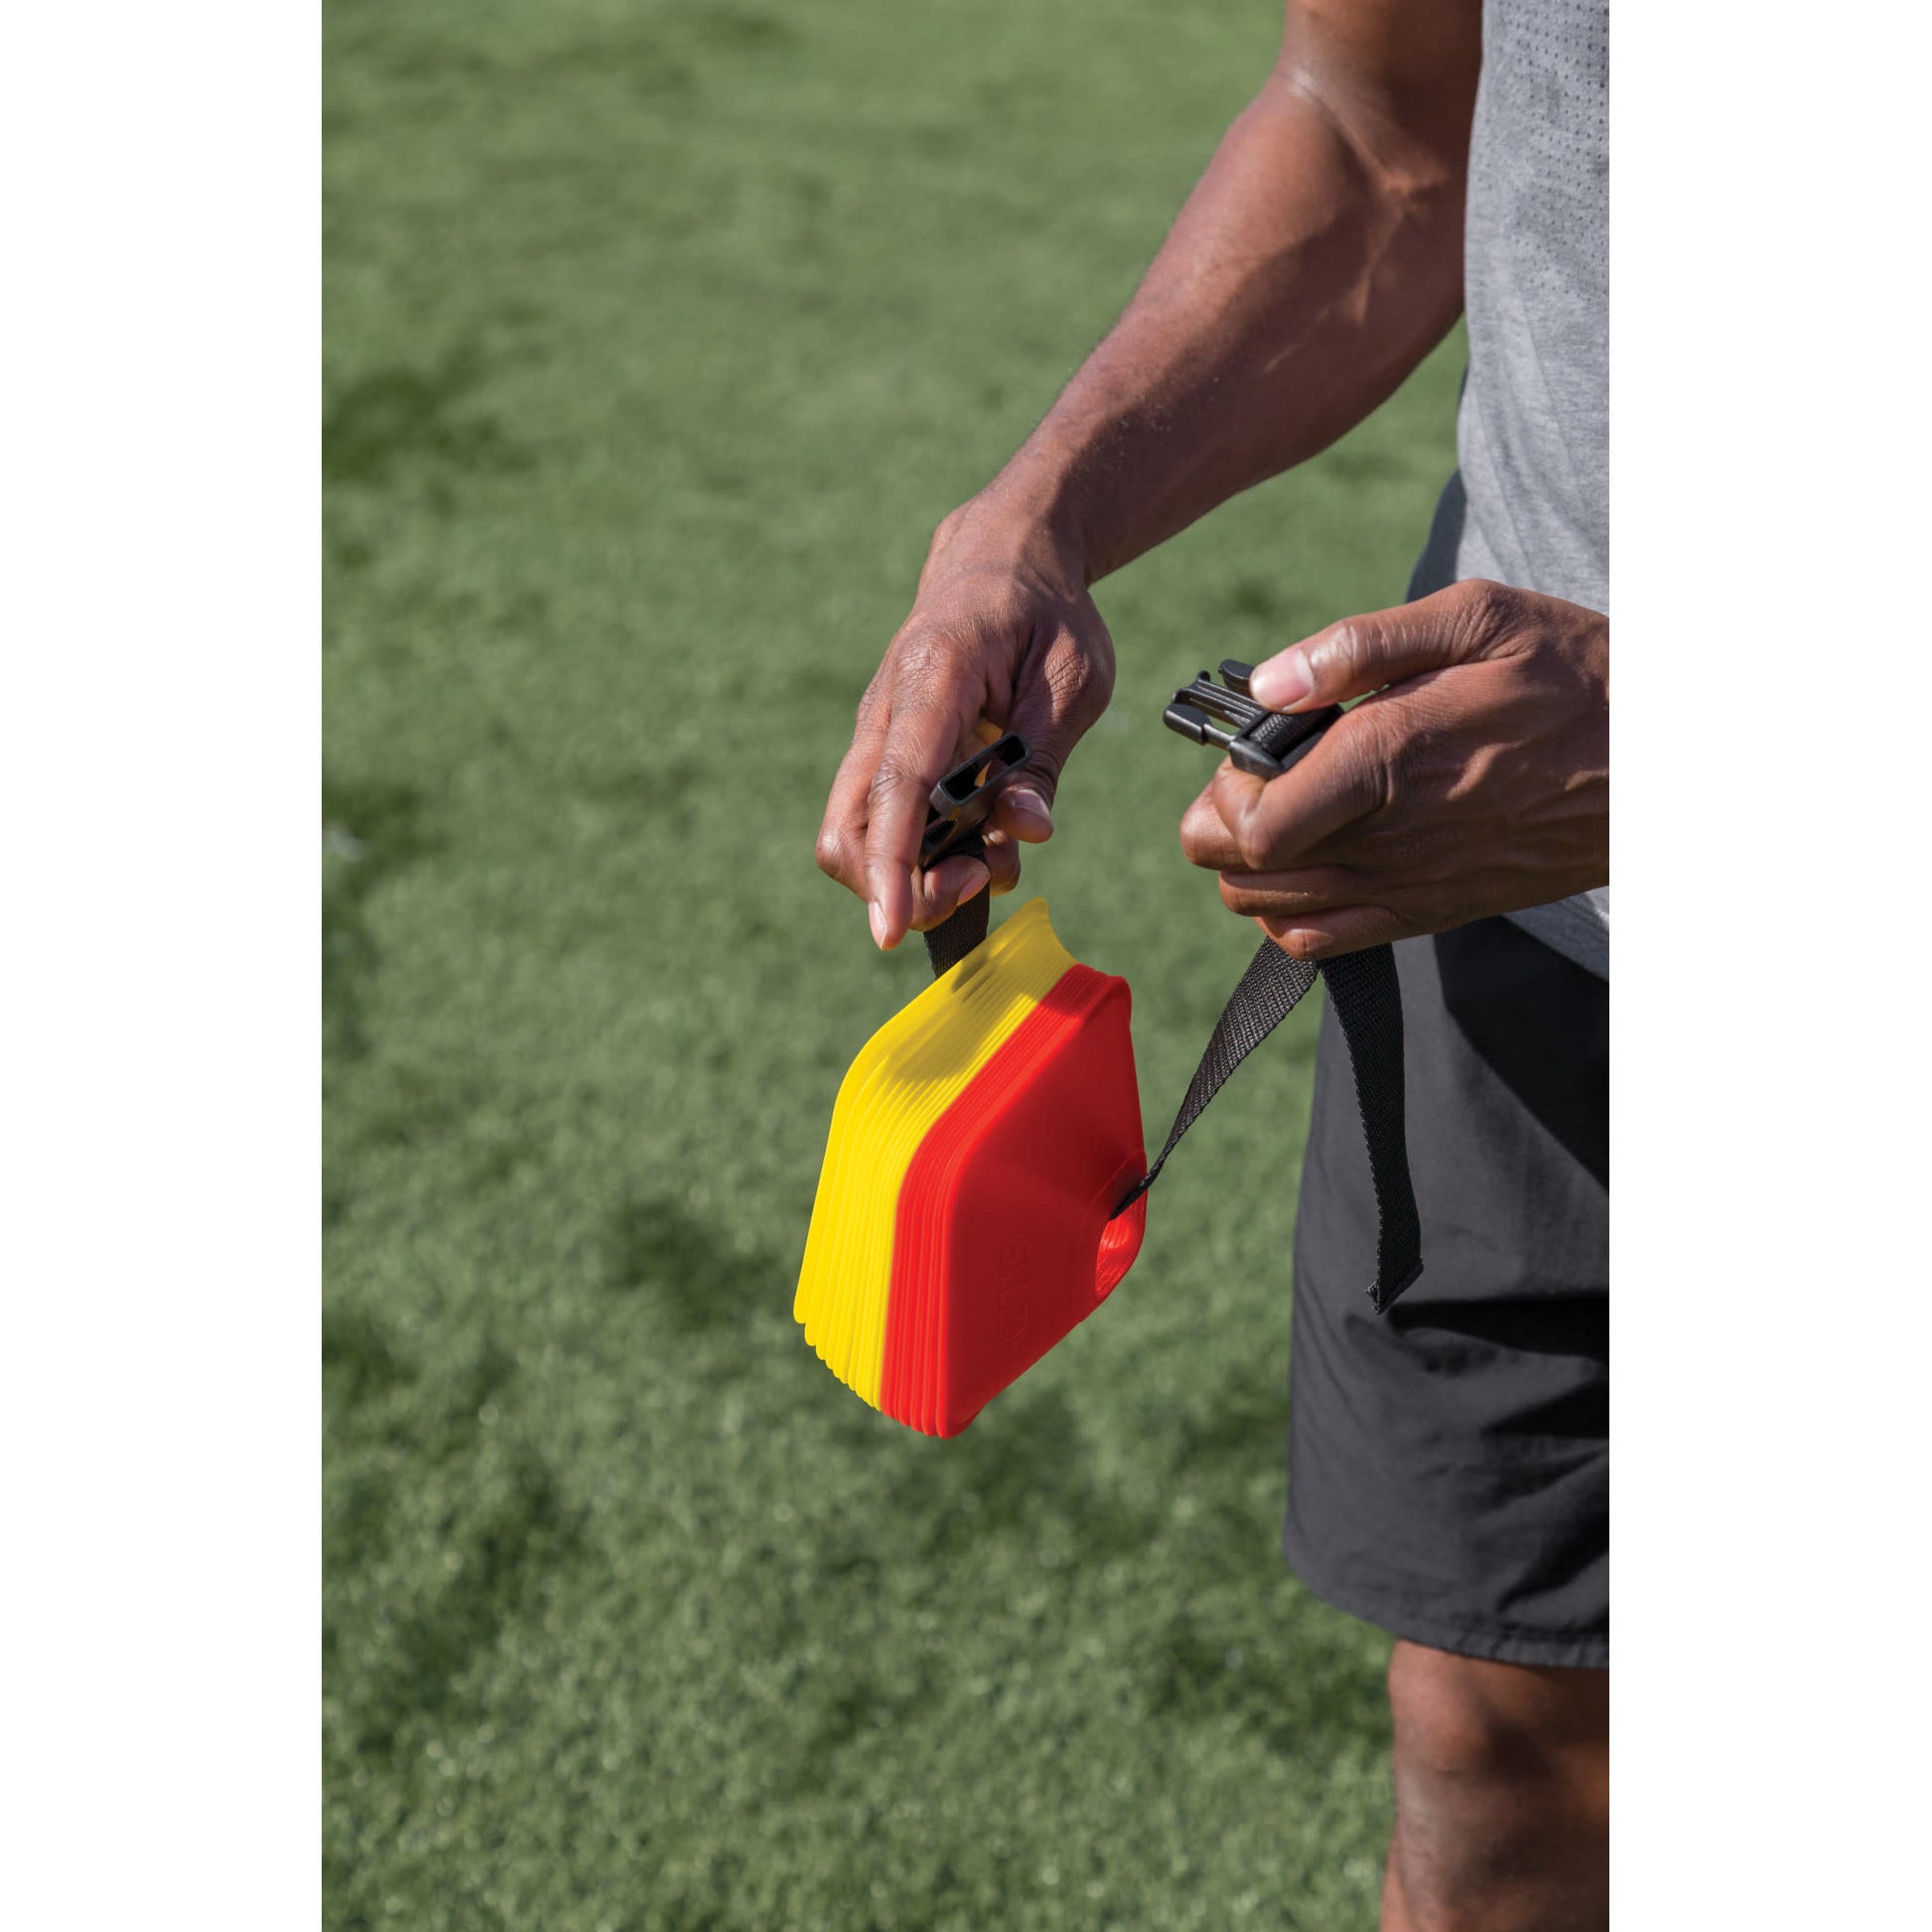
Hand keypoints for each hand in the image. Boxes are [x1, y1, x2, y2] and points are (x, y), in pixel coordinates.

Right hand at [816, 498, 1114, 947]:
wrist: (999, 563)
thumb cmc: (1045, 614)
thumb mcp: (1074, 678)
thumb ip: (1044, 757)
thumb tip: (1024, 830)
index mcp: (932, 678)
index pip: (898, 785)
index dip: (893, 865)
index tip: (890, 931)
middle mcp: (885, 714)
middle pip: (849, 831)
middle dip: (905, 887)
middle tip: (987, 873)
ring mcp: (877, 738)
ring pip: (857, 837)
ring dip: (919, 877)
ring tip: (995, 859)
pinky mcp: (886, 758)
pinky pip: (884, 826)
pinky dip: (926, 858)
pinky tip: (984, 843)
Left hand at [1179, 579, 1607, 957]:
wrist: (1662, 762)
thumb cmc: (1572, 676)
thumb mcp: (1476, 619)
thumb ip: (1359, 646)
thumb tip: (1267, 683)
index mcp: (1390, 758)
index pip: (1252, 825)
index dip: (1222, 792)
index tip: (1248, 750)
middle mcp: (1391, 838)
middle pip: (1240, 872)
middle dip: (1224, 822)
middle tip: (1262, 775)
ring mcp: (1410, 886)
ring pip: (1268, 911)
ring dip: (1255, 864)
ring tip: (1292, 809)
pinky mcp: (1430, 912)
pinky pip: (1319, 943)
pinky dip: (1290, 910)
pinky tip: (1316, 858)